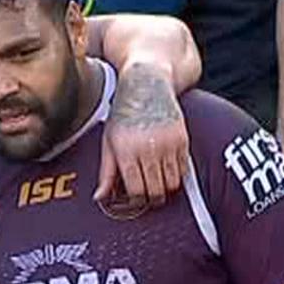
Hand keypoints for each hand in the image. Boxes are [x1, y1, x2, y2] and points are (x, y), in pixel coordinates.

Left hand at [97, 61, 188, 207]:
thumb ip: (106, 172)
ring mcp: (168, 143)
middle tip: (147, 197)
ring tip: (156, 184)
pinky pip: (183, 170)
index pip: (135, 190)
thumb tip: (99, 198)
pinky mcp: (183, 139)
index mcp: (126, 150)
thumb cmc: (123, 113)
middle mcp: (147, 147)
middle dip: (151, 199)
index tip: (134, 200)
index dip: (136, 201)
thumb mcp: (108, 141)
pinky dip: (176, 176)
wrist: (147, 83)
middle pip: (156, 190)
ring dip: (165, 189)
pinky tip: (166, 170)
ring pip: (172, 183)